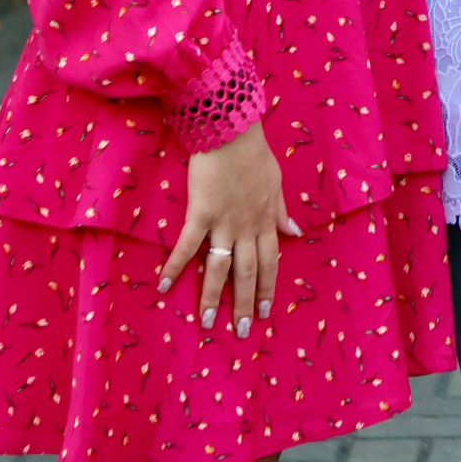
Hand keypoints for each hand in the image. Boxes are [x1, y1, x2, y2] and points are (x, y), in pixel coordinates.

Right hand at [158, 123, 299, 338]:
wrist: (231, 131)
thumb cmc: (253, 154)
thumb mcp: (276, 182)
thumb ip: (282, 211)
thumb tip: (296, 232)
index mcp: (266, 220)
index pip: (270, 262)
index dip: (267, 287)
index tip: (264, 311)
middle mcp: (247, 227)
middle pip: (248, 272)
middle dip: (244, 304)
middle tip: (240, 330)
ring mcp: (224, 223)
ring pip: (221, 268)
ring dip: (213, 297)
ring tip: (208, 322)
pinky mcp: (201, 214)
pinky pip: (188, 246)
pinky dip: (176, 267)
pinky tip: (164, 286)